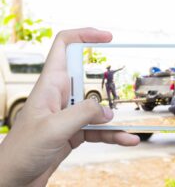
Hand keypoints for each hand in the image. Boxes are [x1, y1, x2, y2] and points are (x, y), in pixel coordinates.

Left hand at [0, 28, 139, 186]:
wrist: (14, 179)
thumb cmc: (22, 151)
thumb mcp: (54, 128)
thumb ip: (83, 113)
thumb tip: (107, 111)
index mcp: (50, 85)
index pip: (64, 47)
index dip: (84, 35)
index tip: (106, 37)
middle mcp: (60, 95)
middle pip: (86, 77)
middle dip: (105, 82)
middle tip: (123, 86)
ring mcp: (68, 114)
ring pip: (96, 108)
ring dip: (113, 119)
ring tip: (128, 132)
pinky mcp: (74, 131)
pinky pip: (98, 129)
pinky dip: (112, 135)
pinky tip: (126, 139)